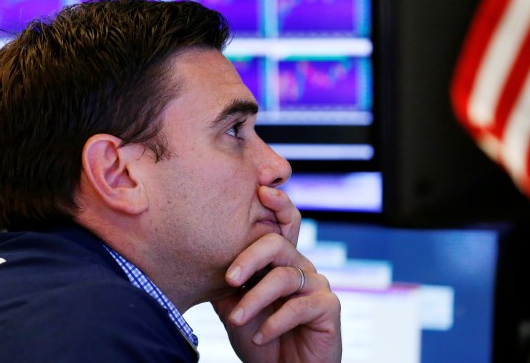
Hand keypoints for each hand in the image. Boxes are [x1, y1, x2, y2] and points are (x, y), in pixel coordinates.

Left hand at [210, 186, 341, 362]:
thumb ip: (226, 283)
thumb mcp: (234, 308)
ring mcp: (316, 285)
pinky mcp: (328, 307)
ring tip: (236, 319)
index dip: (277, 203)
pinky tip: (259, 335)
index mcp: (279, 260)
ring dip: (255, 299)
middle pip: (277, 243)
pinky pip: (300, 305)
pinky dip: (274, 322)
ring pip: (283, 276)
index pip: (280, 223)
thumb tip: (201, 257)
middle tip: (229, 277)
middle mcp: (299, 266)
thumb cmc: (259, 338)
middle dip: (250, 256)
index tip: (260, 190)